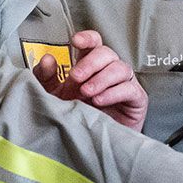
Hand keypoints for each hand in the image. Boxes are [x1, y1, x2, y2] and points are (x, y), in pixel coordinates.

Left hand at [32, 30, 147, 129]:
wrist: (90, 144)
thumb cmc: (76, 117)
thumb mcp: (54, 96)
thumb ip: (46, 78)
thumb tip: (47, 60)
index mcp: (89, 66)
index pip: (93, 43)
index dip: (87, 38)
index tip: (76, 41)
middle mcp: (107, 71)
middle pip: (106, 52)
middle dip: (90, 63)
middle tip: (76, 77)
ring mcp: (123, 83)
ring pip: (120, 67)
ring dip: (102, 78)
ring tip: (87, 92)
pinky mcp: (135, 99)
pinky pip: (130, 88)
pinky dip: (113, 92)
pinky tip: (99, 100)